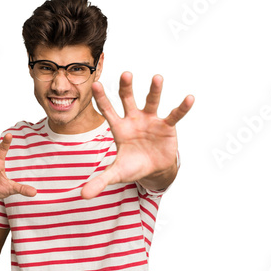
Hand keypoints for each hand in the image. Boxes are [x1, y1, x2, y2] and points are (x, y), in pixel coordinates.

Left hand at [81, 72, 193, 198]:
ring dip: (154, 90)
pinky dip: (182, 107)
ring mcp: (151, 120)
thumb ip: (100, 180)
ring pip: (151, 102)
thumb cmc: (132, 166)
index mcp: (119, 128)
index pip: (107, 111)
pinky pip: (174, 114)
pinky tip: (189, 98)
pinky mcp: (167, 126)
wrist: (153, 169)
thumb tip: (82, 196)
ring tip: (157, 77)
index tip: (94, 84)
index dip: (101, 99)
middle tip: (125, 74)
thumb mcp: (117, 174)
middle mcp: (133, 119)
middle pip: (127, 100)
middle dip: (126, 88)